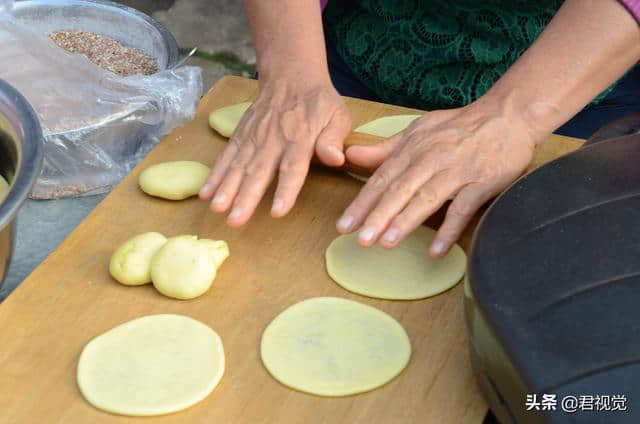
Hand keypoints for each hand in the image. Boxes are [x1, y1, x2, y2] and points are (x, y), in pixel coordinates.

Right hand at [199, 76, 350, 225]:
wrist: (291, 75)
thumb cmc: (318, 103)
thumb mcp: (336, 117)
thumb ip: (333, 139)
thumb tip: (335, 159)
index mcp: (300, 139)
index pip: (292, 168)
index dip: (285, 190)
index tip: (277, 211)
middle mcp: (273, 141)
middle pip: (258, 172)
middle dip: (245, 197)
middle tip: (235, 220)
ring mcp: (254, 138)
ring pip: (239, 166)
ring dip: (226, 188)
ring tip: (216, 208)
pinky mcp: (241, 135)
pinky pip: (226, 156)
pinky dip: (215, 174)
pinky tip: (206, 193)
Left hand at [336, 101, 541, 257]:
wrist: (507, 114)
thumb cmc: (458, 127)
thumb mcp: (418, 130)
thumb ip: (385, 148)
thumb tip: (350, 155)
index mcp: (412, 148)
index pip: (381, 179)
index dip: (362, 203)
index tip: (343, 226)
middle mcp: (431, 158)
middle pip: (400, 190)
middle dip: (378, 216)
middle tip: (360, 240)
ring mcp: (457, 170)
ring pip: (427, 197)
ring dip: (407, 221)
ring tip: (387, 244)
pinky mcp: (483, 180)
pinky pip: (464, 207)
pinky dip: (450, 228)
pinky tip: (436, 250)